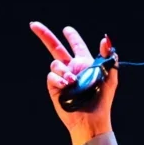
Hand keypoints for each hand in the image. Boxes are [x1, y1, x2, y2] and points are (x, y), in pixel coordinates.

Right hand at [31, 21, 113, 144]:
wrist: (91, 119)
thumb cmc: (102, 100)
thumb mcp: (109, 77)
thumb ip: (108, 57)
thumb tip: (104, 40)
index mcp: (85, 64)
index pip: (77, 46)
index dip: (72, 37)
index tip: (67, 29)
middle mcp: (71, 69)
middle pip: (56, 48)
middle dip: (45, 35)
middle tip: (34, 25)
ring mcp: (62, 78)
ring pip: (55, 63)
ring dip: (63, 71)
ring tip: (72, 82)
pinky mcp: (54, 88)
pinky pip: (51, 76)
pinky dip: (58, 79)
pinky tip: (65, 86)